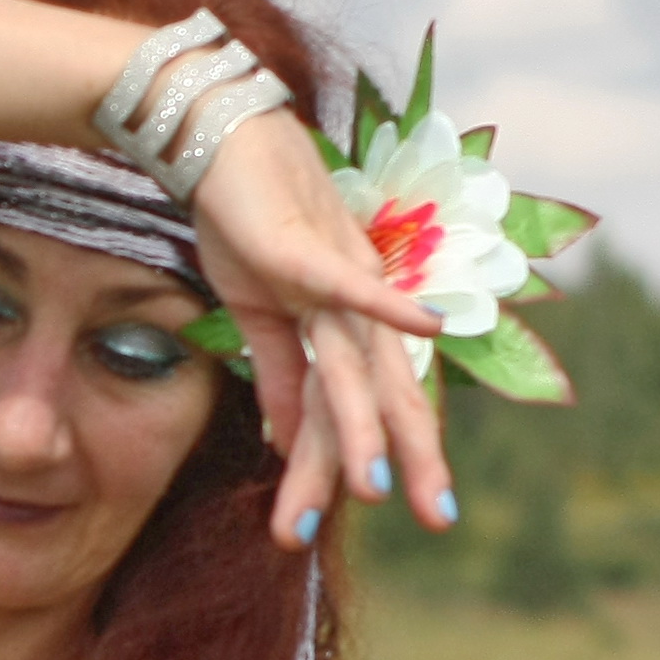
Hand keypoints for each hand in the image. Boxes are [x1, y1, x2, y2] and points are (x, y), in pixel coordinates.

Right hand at [185, 116, 456, 543]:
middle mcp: (357, 306)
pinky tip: (431, 332)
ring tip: (374, 488)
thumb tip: (288, 444)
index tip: (369, 523)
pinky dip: (391, 307)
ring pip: (357, 364)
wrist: (218, 137)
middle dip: (413, 458)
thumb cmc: (241, 218)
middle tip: (440, 522)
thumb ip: (280, 378)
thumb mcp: (255, 314)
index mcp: (345, 325)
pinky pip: (353, 286)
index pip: (358, 407)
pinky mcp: (309, 249)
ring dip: (367, 425)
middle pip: (386, 393)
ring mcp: (339, 277)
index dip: (363, 462)